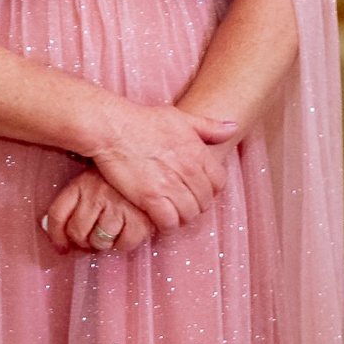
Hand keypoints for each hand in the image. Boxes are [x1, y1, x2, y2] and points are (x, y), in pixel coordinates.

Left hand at [41, 169, 154, 254]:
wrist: (151, 164)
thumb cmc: (118, 178)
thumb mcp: (90, 179)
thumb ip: (71, 201)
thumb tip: (47, 227)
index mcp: (81, 184)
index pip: (57, 214)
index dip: (56, 236)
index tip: (61, 248)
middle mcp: (96, 194)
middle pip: (78, 232)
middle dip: (83, 242)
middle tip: (92, 239)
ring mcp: (117, 206)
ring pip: (100, 241)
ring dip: (103, 243)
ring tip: (111, 233)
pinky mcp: (140, 218)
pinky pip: (124, 244)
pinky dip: (124, 244)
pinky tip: (127, 234)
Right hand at [81, 102, 240, 230]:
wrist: (111, 127)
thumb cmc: (142, 120)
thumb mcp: (180, 117)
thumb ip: (208, 126)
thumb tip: (233, 128)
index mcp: (198, 152)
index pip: (218, 183)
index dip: (209, 190)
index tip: (196, 190)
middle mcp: (188, 170)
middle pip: (204, 201)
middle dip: (195, 205)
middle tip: (181, 204)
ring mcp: (170, 185)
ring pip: (189, 214)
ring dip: (182, 217)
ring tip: (171, 213)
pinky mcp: (151, 197)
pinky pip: (169, 222)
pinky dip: (167, 225)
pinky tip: (159, 220)